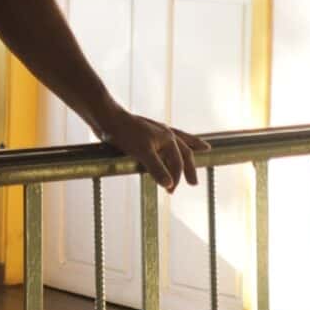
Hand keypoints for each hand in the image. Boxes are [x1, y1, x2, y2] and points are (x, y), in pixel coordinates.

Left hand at [89, 104, 208, 189]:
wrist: (106, 117)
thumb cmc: (125, 133)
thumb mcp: (142, 152)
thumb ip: (157, 169)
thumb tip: (169, 185)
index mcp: (169, 138)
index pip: (177, 163)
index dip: (176, 178)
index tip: (170, 191)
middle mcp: (166, 133)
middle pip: (185, 151)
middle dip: (190, 167)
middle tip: (194, 183)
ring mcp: (157, 131)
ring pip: (180, 140)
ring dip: (190, 148)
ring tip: (203, 149)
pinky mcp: (147, 132)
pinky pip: (167, 138)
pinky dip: (173, 144)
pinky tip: (172, 145)